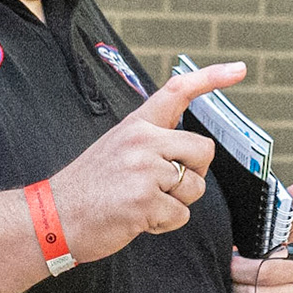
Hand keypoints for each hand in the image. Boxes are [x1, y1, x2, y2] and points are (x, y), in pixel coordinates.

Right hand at [48, 62, 242, 263]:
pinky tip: (136, 219)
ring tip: (141, 203)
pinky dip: (163, 224)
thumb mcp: (117, 148)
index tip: (239, 69)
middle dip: (193, 174)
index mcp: (137, 125)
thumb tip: (192, 154)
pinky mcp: (144, 201)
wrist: (53, 217)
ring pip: (195, 187)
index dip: (212, 77)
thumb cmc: (89, 188)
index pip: (178, 92)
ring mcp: (144, 170)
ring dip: (176, 203)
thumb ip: (152, 143)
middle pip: (203, 151)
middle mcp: (142, 141)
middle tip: (162, 187)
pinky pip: (180, 215)